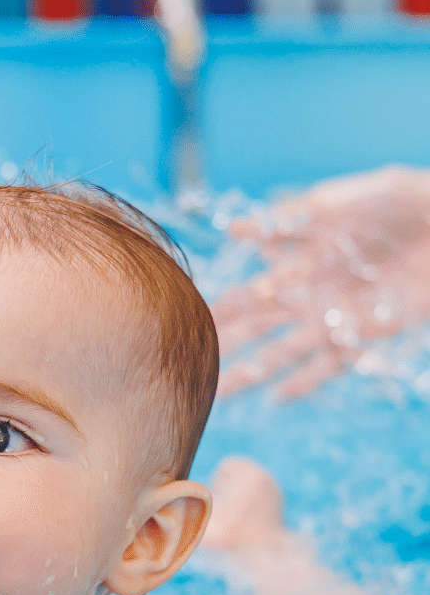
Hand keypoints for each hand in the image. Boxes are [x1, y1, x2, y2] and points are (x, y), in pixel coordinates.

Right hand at [213, 166, 429, 397]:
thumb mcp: (356, 195)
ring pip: (284, 349)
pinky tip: (276, 399)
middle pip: (260, 322)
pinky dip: (304, 382)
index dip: (223, 303)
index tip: (190, 320)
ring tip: (219, 391)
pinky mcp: (364, 334)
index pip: (253, 283)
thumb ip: (305, 211)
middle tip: (188, 361)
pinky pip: (328, 364)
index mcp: (304, 254)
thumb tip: (240, 227)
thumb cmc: (406, 201)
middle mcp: (312, 288)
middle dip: (226, 342)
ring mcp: (335, 314)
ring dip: (252, 370)